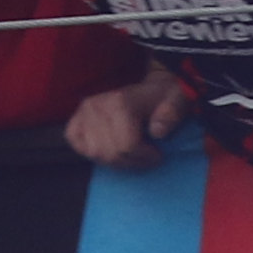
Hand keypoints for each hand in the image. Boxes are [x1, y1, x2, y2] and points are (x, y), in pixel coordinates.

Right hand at [63, 68, 193, 170]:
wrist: (150, 90)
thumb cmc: (163, 99)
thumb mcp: (176, 101)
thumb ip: (172, 112)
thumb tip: (158, 131)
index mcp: (120, 102)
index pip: (126, 146)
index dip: (145, 157)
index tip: (157, 154)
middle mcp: (97, 105)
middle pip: (111, 154)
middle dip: (132, 161)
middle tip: (145, 156)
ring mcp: (83, 112)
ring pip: (95, 154)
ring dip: (115, 160)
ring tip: (130, 152)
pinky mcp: (75, 120)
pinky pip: (77, 144)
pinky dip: (91, 152)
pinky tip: (109, 148)